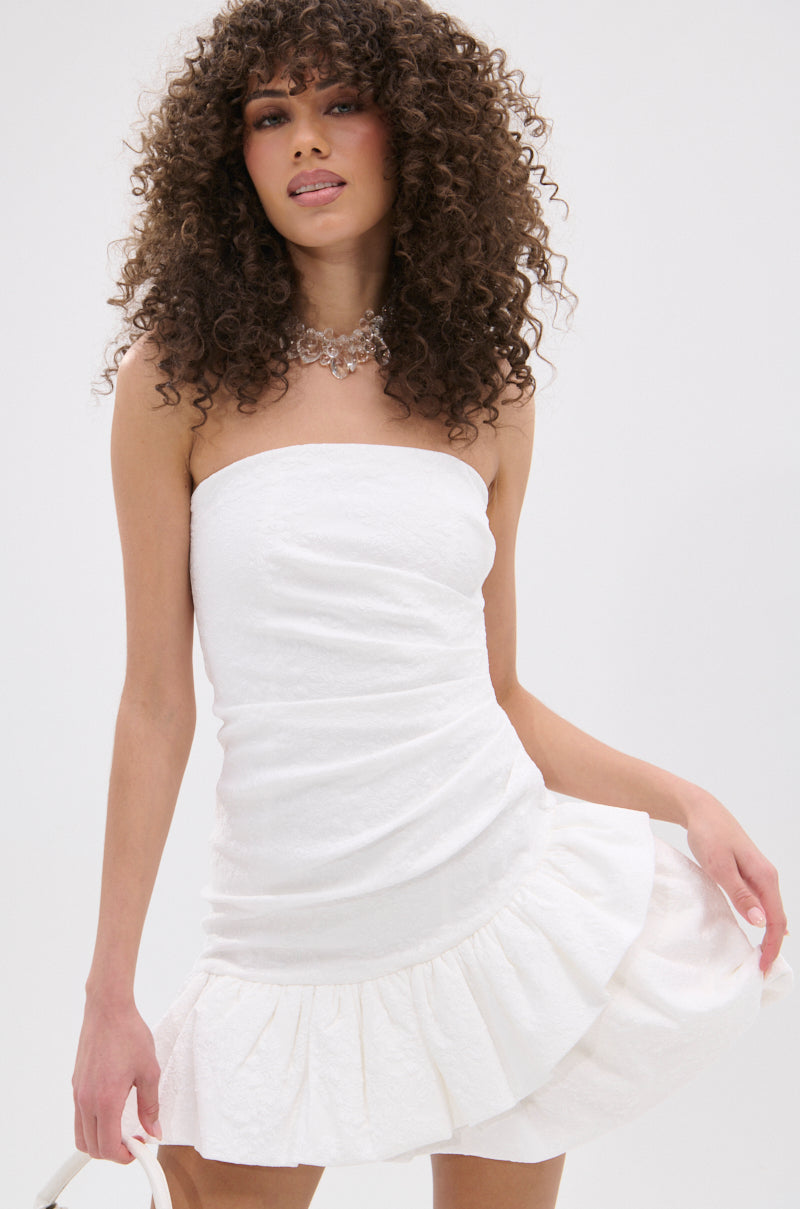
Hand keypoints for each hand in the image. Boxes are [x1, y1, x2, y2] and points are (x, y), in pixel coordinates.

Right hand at [72, 995, 161, 1162]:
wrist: (108, 1009)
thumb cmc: (128, 1034)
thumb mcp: (149, 1070)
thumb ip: (150, 1105)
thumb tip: (154, 1129)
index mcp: (105, 1100)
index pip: (107, 1147)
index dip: (124, 1156)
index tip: (139, 1148)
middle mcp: (86, 1100)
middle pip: (90, 1147)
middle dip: (113, 1152)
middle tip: (134, 1141)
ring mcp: (78, 1093)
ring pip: (81, 1135)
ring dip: (100, 1141)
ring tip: (123, 1129)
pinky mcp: (76, 1085)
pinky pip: (79, 1117)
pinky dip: (93, 1125)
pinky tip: (112, 1112)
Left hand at [683, 789, 787, 974]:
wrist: (701, 810)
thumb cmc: (709, 835)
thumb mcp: (720, 867)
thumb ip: (740, 894)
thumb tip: (760, 921)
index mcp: (765, 876)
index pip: (776, 919)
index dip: (772, 945)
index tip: (762, 965)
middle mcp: (767, 876)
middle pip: (777, 917)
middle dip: (772, 944)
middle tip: (760, 968)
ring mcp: (758, 874)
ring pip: (769, 910)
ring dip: (767, 934)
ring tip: (758, 956)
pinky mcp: (747, 872)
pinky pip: (759, 901)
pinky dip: (760, 919)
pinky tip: (757, 930)